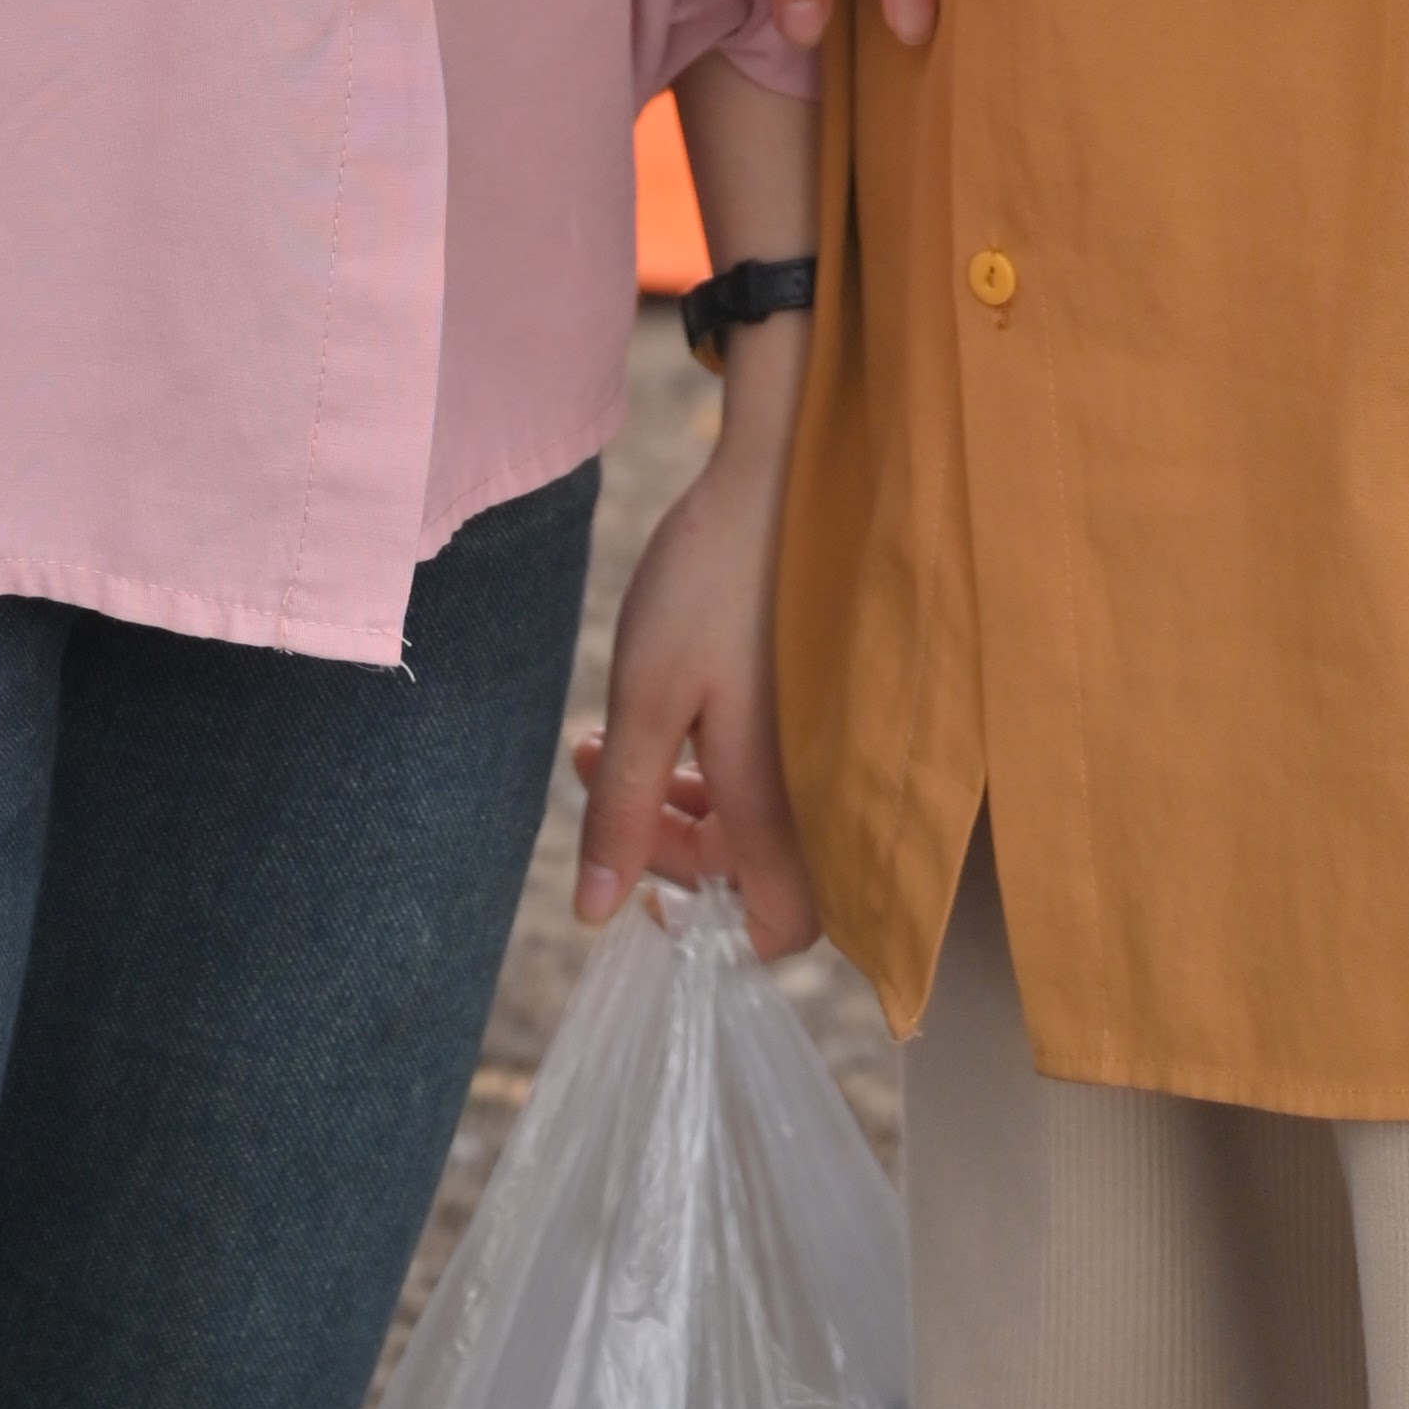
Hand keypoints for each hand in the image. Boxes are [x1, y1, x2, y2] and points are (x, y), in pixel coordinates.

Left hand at [574, 428, 814, 950]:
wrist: (778, 477)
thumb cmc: (710, 584)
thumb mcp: (646, 699)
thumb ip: (622, 812)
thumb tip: (594, 912)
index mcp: (780, 805)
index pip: (776, 931)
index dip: (709, 928)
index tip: (636, 879)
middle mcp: (811, 789)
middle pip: (743, 874)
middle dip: (658, 840)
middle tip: (595, 769)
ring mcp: (814, 746)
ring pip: (745, 818)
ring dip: (671, 798)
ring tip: (605, 740)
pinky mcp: (809, 707)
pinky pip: (759, 770)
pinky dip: (703, 760)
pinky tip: (655, 711)